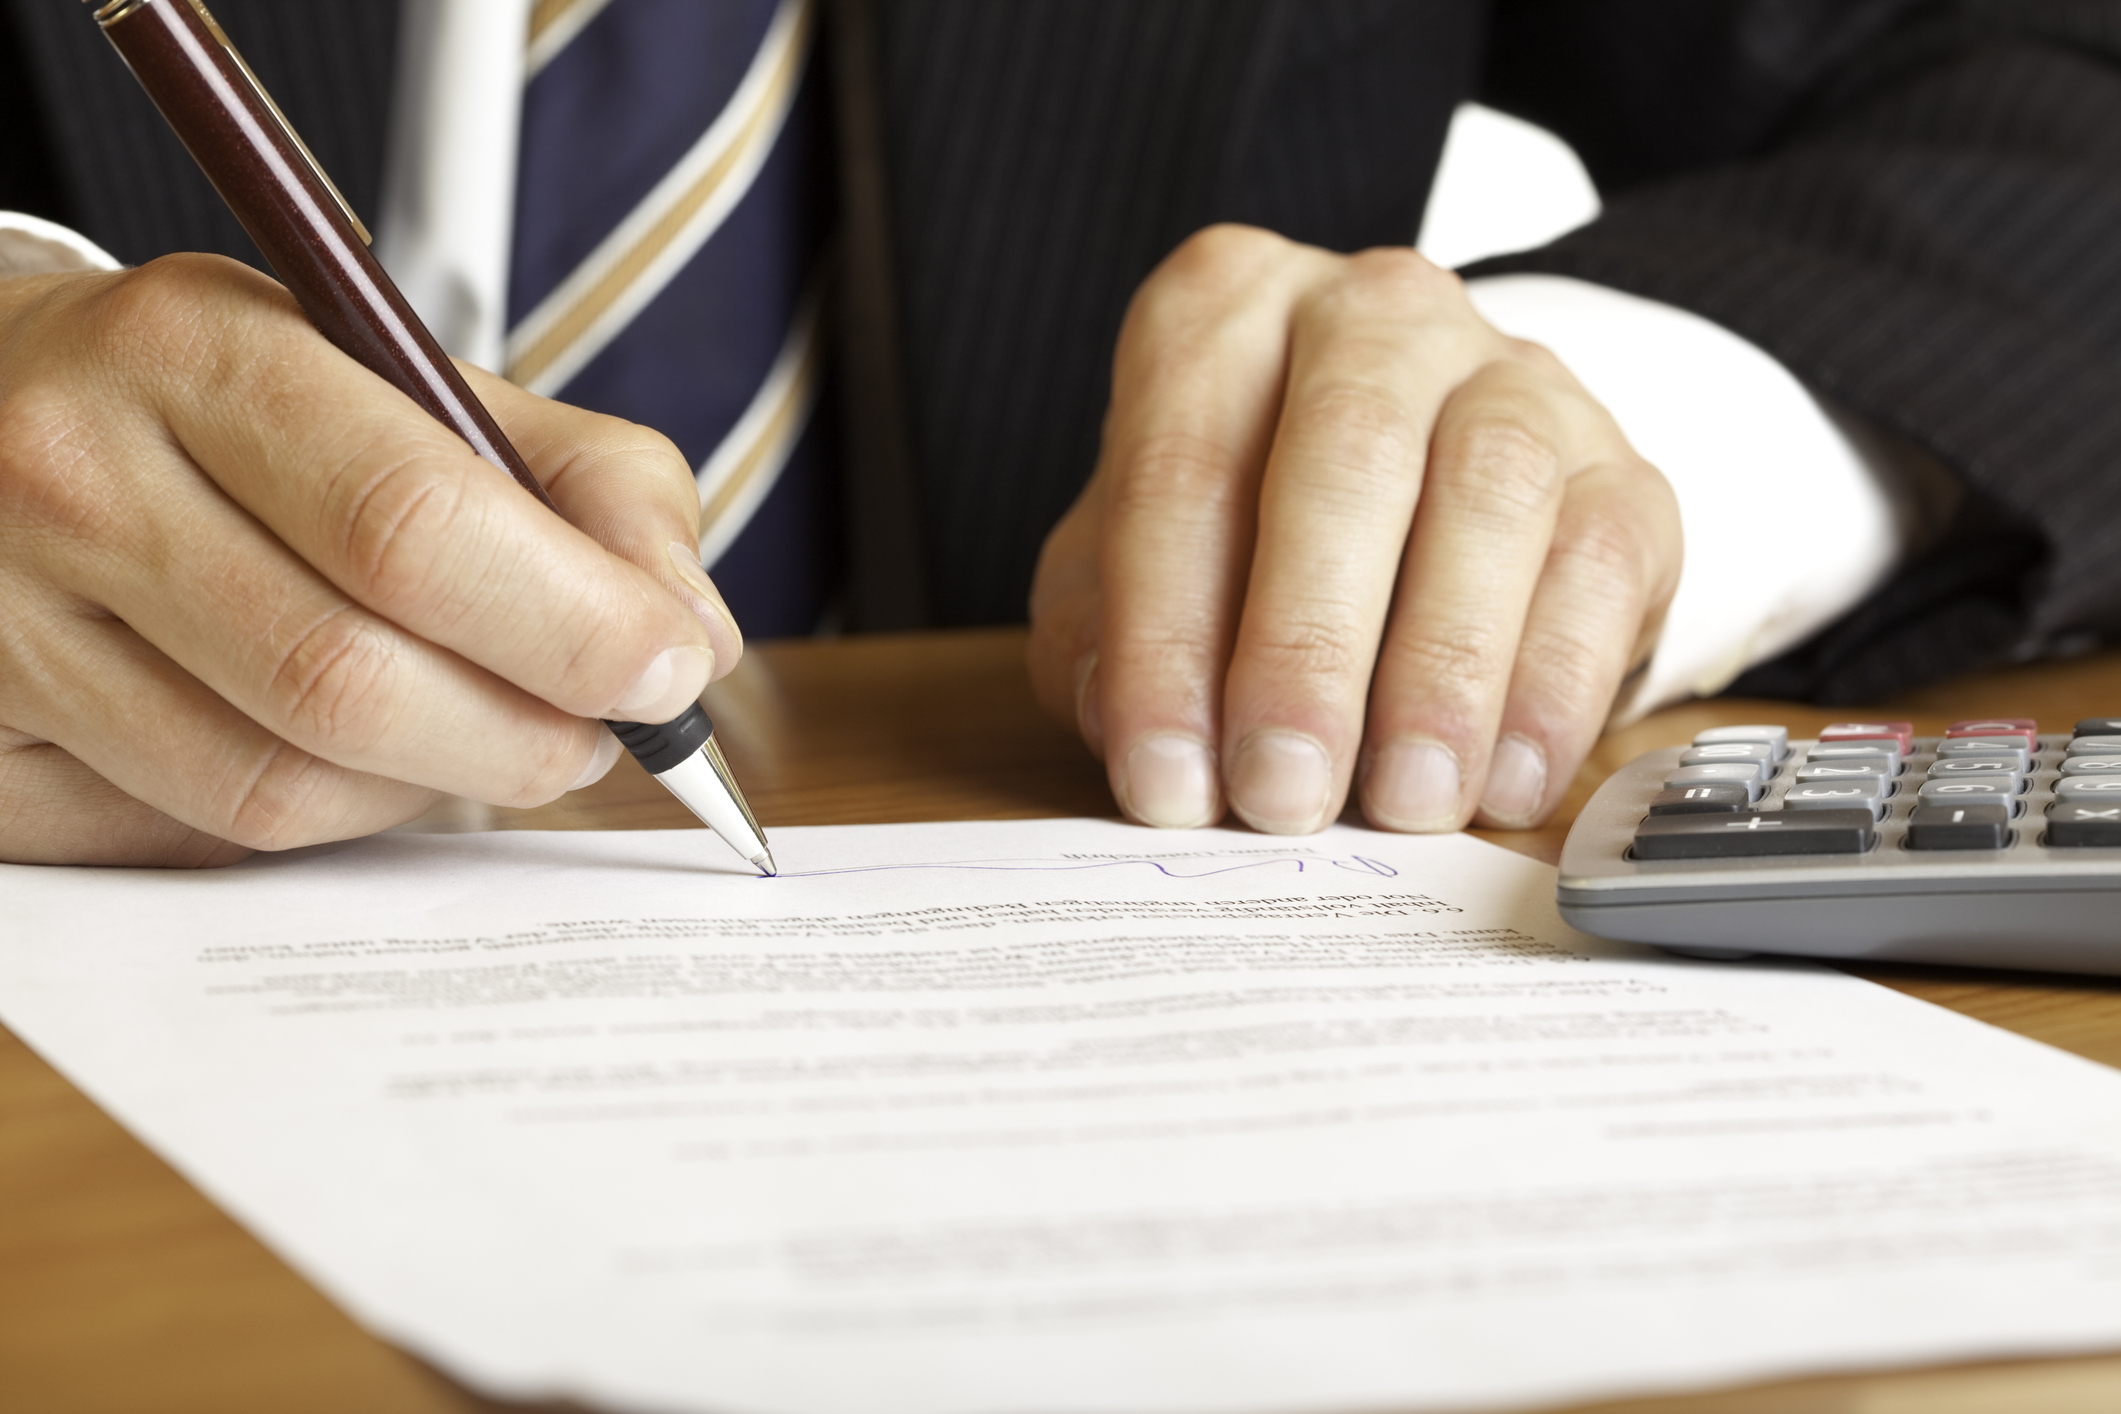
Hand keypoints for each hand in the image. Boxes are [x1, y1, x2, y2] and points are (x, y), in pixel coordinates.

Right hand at [0, 254, 739, 865]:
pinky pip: (206, 837)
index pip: (414, 522)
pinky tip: (364, 755)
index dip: (572, 624)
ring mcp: (6, 625)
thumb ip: (580, 482)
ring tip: (489, 730)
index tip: (667, 670)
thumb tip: (689, 635)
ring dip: (436, 785)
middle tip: (601, 730)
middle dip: (526, 733)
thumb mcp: (404, 375)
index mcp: (197, 351)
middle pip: (348, 681)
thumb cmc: (232, 402)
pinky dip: (332, 818)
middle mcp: (74, 481)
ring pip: (281, 787)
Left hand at [1028, 226, 1680, 834]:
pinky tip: (1503, 783)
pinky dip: (1552, 688)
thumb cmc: (1250, 530)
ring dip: (1440, 671)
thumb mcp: (1134, 565)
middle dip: (1307, 648)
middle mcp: (1372, 313)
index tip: (1165, 778)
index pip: (1179, 467)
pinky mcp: (1619, 469)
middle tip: (1282, 793)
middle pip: (1347, 458)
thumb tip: (1129, 730)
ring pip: (1490, 495)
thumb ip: (1103, 634)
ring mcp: (1512, 376)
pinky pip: (1598, 567)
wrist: (1431, 487)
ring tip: (1401, 801)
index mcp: (1224, 310)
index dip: (1162, 638)